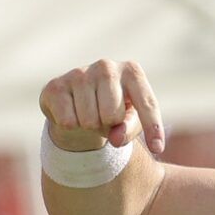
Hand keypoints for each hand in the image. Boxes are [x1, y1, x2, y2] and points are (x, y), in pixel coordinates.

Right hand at [40, 59, 167, 155]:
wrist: (78, 104)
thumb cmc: (114, 112)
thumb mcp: (130, 121)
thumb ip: (129, 130)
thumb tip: (116, 138)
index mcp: (132, 72)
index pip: (147, 103)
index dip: (153, 127)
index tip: (158, 148)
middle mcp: (107, 66)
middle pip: (112, 115)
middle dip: (109, 125)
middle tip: (105, 119)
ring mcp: (79, 72)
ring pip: (89, 120)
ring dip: (90, 127)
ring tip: (90, 116)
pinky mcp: (56, 85)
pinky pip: (68, 121)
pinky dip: (71, 127)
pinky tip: (72, 114)